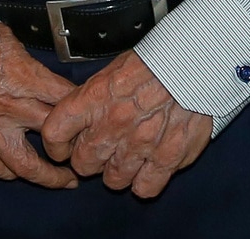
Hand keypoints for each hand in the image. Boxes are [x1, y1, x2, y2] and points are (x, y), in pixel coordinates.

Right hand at [0, 23, 78, 188]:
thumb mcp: (7, 37)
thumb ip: (26, 63)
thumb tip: (39, 74)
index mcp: (23, 77)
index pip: (66, 102)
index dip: (81, 111)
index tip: (87, 115)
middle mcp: (9, 107)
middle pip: (55, 139)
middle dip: (74, 148)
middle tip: (84, 152)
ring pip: (26, 166)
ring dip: (49, 176)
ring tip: (62, 179)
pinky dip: (6, 173)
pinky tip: (16, 173)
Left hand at [39, 50, 212, 196]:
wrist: (194, 62)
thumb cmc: (155, 61)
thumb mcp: (112, 69)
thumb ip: (92, 98)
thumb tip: (77, 118)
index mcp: (95, 97)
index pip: (55, 133)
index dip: (55, 144)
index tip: (62, 145)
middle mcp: (114, 124)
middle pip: (83, 163)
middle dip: (88, 159)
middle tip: (100, 148)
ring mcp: (140, 144)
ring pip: (112, 180)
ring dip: (117, 171)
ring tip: (126, 155)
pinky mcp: (167, 158)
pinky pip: (144, 188)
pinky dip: (143, 182)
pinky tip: (147, 166)